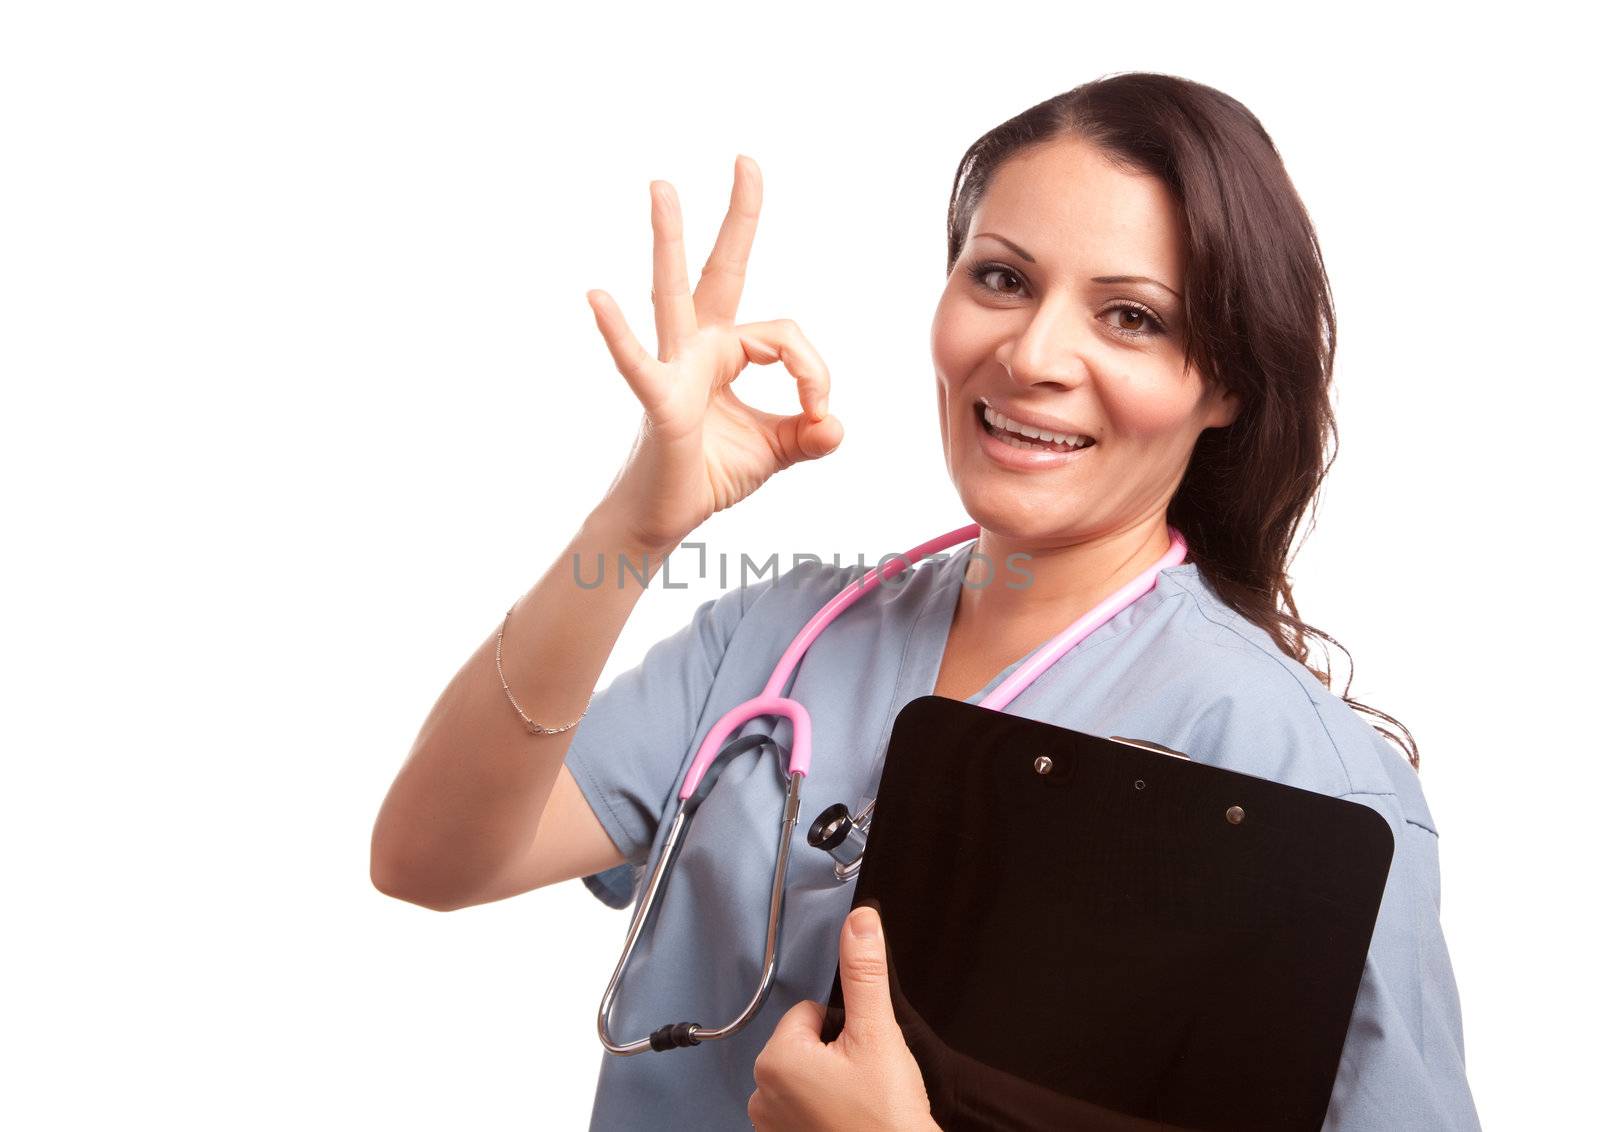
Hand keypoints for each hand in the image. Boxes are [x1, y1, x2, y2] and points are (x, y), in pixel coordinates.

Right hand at [585, 155, 844, 552]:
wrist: (664, 519)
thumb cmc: (709, 474)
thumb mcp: (777, 451)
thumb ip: (810, 435)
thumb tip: (837, 425)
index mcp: (729, 352)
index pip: (786, 337)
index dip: (813, 371)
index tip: (821, 412)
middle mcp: (698, 347)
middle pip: (721, 270)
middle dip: (738, 217)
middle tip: (746, 160)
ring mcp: (673, 369)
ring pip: (673, 294)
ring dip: (668, 240)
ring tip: (663, 187)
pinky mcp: (657, 401)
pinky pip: (637, 362)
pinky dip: (618, 333)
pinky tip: (597, 297)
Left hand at [748, 906, 936, 1131]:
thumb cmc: (886, 1119)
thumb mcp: (878, 1034)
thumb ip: (864, 974)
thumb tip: (860, 922)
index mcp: (775, 1061)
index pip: (808, 1013)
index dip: (844, 1027)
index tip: (863, 1054)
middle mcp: (762, 1095)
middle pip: (806, 1044)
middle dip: (837, 1054)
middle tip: (866, 1081)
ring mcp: (772, 1126)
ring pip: (808, 1077)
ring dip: (833, 1084)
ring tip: (860, 1104)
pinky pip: (805, 1109)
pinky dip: (827, 1111)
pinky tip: (851, 1120)